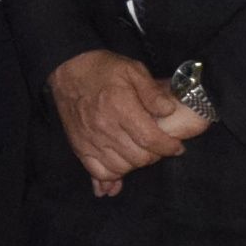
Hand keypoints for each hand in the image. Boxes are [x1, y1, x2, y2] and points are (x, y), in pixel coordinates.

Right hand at [52, 48, 187, 195]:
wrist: (68, 70)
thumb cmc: (103, 69)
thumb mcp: (133, 70)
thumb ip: (152, 92)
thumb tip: (169, 111)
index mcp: (121, 108)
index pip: (150, 139)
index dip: (168, 147)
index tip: (176, 146)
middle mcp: (105, 128)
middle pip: (138, 158)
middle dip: (154, 155)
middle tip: (158, 147)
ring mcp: (91, 140)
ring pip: (121, 168)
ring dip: (135, 164)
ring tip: (141, 153)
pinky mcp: (80, 147)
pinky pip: (99, 172)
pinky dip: (113, 175)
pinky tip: (121, 169)